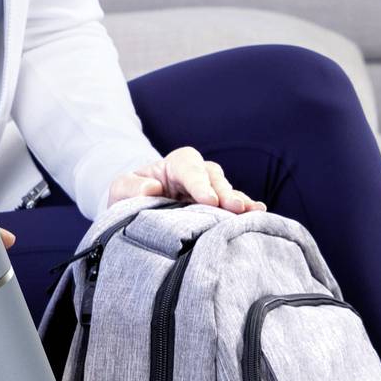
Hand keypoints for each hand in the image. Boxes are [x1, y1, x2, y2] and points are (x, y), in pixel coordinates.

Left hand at [108, 146, 264, 214]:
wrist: (137, 210)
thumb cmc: (131, 195)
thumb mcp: (121, 189)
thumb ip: (130, 187)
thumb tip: (151, 189)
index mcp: (176, 165)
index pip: (190, 167)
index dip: (200, 182)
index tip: (208, 199)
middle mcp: (198, 175)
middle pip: (215, 178)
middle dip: (225, 193)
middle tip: (234, 208)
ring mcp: (211, 192)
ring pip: (228, 192)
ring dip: (239, 203)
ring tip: (251, 213)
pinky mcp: (218, 210)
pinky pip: (234, 208)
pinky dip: (246, 211)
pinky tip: (259, 215)